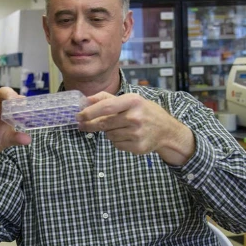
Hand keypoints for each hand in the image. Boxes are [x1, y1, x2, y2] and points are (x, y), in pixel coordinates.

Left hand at [76, 92, 194, 165]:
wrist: (167, 131)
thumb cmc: (145, 112)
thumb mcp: (131, 99)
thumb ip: (107, 98)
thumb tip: (86, 99)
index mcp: (133, 101)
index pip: (106, 107)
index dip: (90, 112)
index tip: (79, 116)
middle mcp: (135, 117)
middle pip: (104, 123)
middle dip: (90, 125)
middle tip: (82, 125)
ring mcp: (137, 133)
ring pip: (109, 135)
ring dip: (108, 132)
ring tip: (120, 128)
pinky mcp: (137, 147)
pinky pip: (116, 145)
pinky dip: (117, 141)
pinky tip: (126, 136)